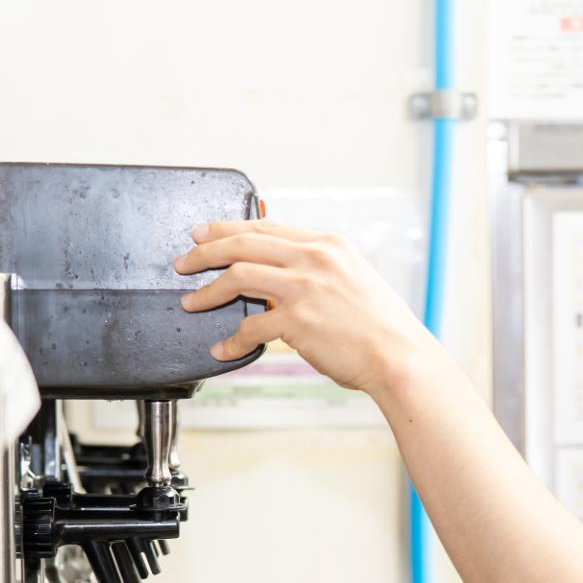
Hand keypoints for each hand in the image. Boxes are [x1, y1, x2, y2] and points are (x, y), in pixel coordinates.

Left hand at [174, 221, 434, 393]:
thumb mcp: (354, 279)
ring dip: (206, 291)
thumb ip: (318, 271)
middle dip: (204, 252)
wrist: (399, 356)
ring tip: (191, 302)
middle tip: (183, 262)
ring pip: (237, 276)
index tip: (204, 234)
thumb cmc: (381, 327)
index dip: (227, 228)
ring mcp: (304, 287)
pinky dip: (232, 340)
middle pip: (242, 243)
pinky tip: (224, 348)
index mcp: (327, 245)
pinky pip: (250, 327)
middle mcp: (313, 258)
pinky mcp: (297, 321)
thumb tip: (280, 280)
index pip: (265, 226)